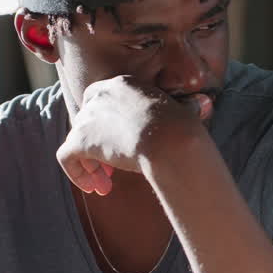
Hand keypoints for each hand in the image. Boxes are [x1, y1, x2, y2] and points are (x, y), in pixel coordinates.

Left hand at [57, 75, 210, 195]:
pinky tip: (94, 188)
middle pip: (87, 122)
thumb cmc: (183, 129)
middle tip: (112, 170)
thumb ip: (187, 109)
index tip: (122, 146)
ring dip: (90, 165)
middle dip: (98, 147)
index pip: (101, 101)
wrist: (168, 140)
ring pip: (76, 141)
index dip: (107, 125)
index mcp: (122, 84)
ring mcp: (87, 118)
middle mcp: (99, 96)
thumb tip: (207, 105)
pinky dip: (75, 173)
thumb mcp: (185, 112)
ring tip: (105, 185)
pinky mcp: (79, 140)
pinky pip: (65, 157)